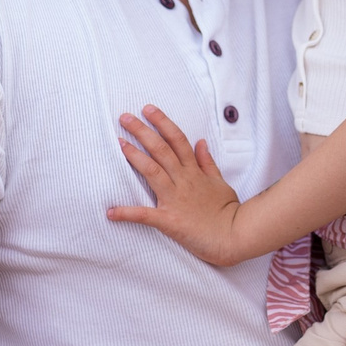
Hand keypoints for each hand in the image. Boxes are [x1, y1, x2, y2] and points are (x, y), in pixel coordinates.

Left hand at [107, 105, 249, 264]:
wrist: (234, 236)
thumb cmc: (228, 211)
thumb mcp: (220, 182)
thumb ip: (208, 163)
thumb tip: (200, 142)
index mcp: (194, 171)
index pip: (177, 140)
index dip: (162, 123)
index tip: (148, 110)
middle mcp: (184, 180)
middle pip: (161, 149)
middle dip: (142, 132)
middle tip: (125, 117)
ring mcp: (175, 199)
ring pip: (152, 171)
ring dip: (134, 157)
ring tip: (119, 143)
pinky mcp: (169, 220)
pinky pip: (145, 216)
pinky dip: (127, 214)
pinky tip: (111, 212)